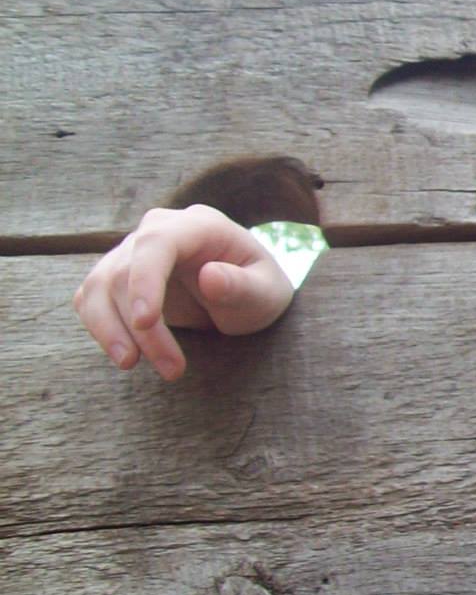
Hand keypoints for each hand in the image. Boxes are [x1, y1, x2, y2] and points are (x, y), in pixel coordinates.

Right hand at [73, 204, 296, 379]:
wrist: (245, 296)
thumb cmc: (258, 290)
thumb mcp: (265, 292)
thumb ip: (242, 285)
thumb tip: (209, 276)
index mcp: (199, 225)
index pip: (157, 243)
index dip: (144, 281)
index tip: (145, 322)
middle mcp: (158, 230)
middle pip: (125, 273)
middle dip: (142, 328)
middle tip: (171, 370)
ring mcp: (132, 252)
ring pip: (99, 287)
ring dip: (110, 331)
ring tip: (133, 365)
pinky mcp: (116, 277)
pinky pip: (91, 299)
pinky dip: (100, 328)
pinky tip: (124, 353)